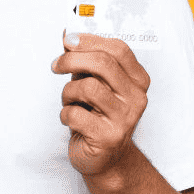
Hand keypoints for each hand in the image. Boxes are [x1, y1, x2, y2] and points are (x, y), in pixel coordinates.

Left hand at [51, 31, 150, 177]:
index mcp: (138, 80)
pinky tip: (71, 120)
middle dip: (72, 60)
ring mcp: (125, 119)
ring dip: (68, 92)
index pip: (118, 49)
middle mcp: (136, 98)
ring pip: (87, 88)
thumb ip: (85, 61)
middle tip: (56, 65)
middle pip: (103, 63)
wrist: (106, 159)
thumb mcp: (96, 84)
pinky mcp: (108, 137)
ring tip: (69, 101)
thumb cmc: (98, 116)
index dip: (90, 41)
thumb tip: (68, 35)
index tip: (68, 40)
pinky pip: (76, 114)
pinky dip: (65, 114)